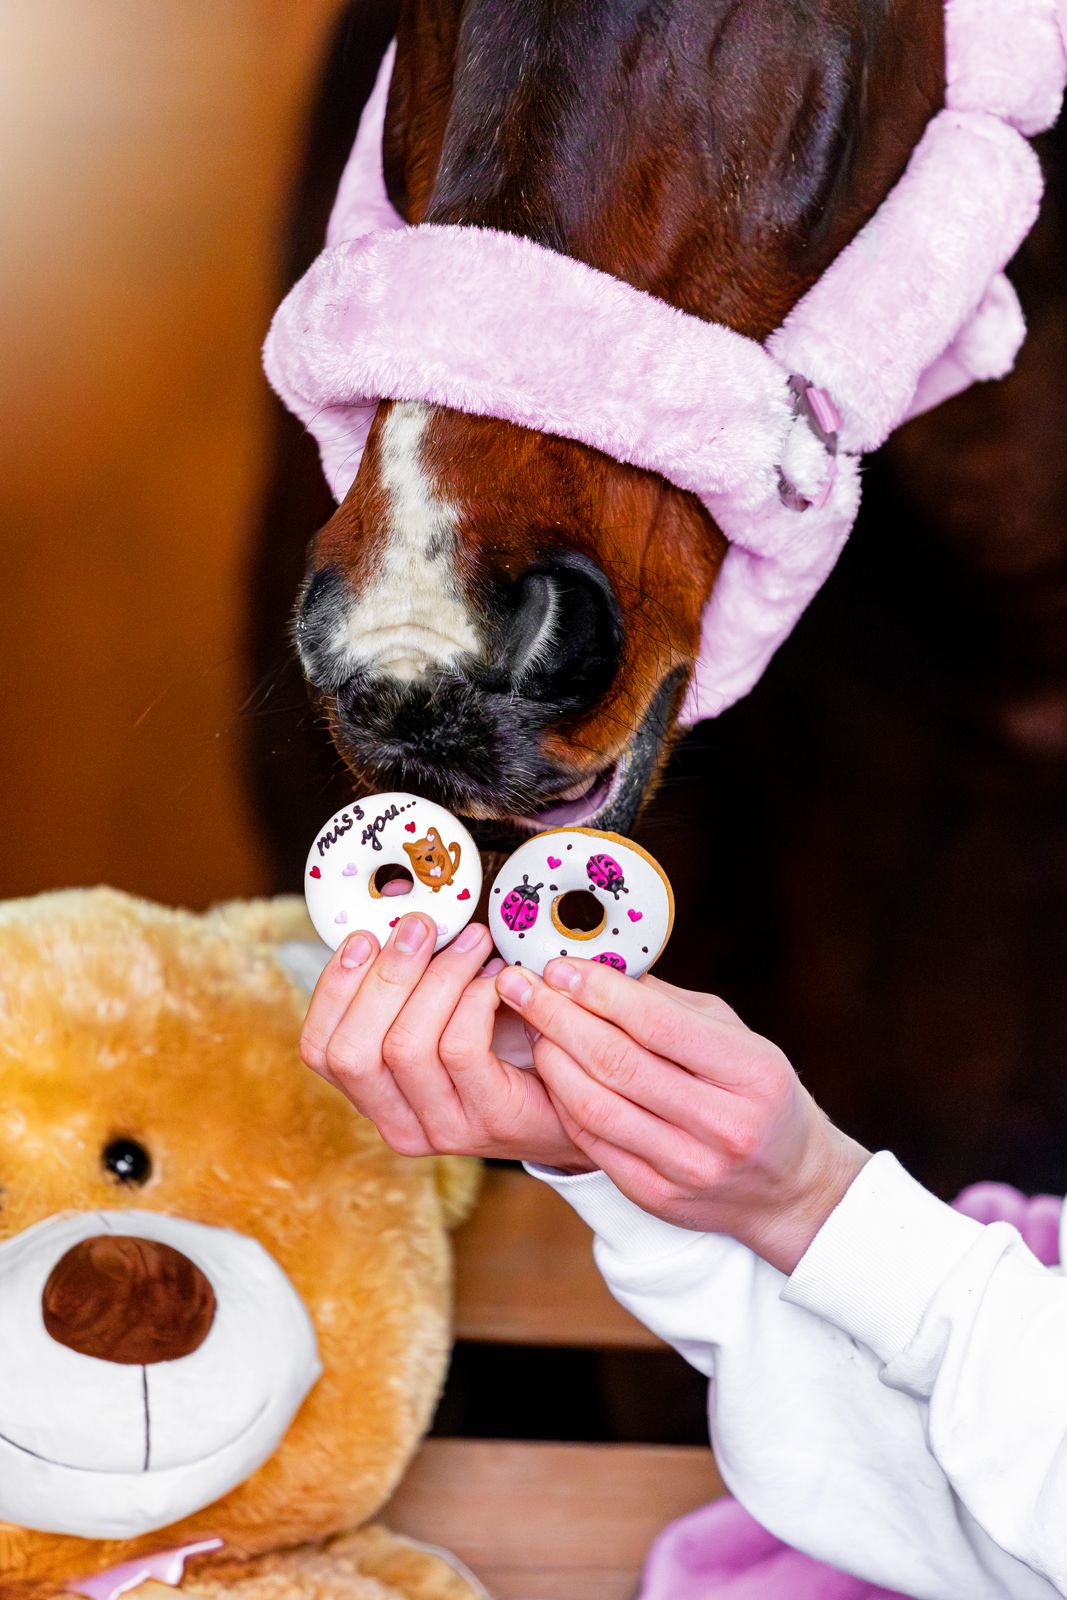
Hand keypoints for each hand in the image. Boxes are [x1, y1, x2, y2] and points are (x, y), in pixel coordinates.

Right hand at [300, 912, 594, 1169]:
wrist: (586, 1099)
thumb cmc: (512, 1047)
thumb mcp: (449, 1016)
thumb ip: (415, 982)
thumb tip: (397, 918)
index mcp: (378, 1097)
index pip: (321, 1050)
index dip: (334, 989)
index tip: (363, 937)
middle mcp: (400, 1124)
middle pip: (354, 1052)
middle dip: (384, 976)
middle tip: (422, 926)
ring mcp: (444, 1129)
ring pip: (407, 1045)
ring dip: (439, 977)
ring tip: (474, 944)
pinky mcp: (491, 1119)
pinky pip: (460, 1048)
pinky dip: (475, 1000)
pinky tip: (499, 982)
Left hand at [495, 958, 868, 1273]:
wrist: (789, 1187)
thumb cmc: (757, 1094)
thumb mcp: (737, 1038)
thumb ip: (671, 1005)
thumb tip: (600, 966)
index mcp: (751, 1073)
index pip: (659, 1025)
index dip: (600, 991)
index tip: (559, 966)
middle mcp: (723, 1124)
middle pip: (618, 1063)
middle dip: (558, 1016)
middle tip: (521, 984)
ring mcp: (688, 1166)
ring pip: (595, 1106)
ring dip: (551, 1058)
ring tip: (530, 1023)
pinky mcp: (655, 1195)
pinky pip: (591, 1141)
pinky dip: (562, 1100)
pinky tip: (549, 1069)